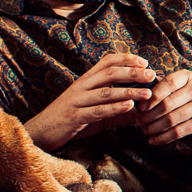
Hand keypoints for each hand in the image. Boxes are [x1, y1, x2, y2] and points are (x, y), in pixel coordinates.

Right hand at [23, 52, 155, 150]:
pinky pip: (97, 111)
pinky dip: (114, 108)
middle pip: (109, 73)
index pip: (106, 61)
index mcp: (85, 81)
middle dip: (132, 72)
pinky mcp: (74, 117)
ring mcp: (76, 101)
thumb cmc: (70, 120)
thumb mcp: (94, 111)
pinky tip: (129, 107)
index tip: (144, 62)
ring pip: (106, 92)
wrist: (40, 133)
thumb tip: (140, 110)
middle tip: (152, 74)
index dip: (126, 59)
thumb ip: (115, 109)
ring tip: (147, 93)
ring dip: (129, 91)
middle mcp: (81, 87)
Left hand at [137, 68, 191, 144]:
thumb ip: (169, 85)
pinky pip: (179, 132)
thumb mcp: (189, 81)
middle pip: (166, 105)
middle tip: (139, 122)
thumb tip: (143, 95)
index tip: (141, 106)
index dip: (152, 96)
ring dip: (154, 128)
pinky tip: (154, 140)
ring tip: (145, 131)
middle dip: (149, 116)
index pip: (167, 83)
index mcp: (188, 78)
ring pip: (171, 120)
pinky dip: (164, 138)